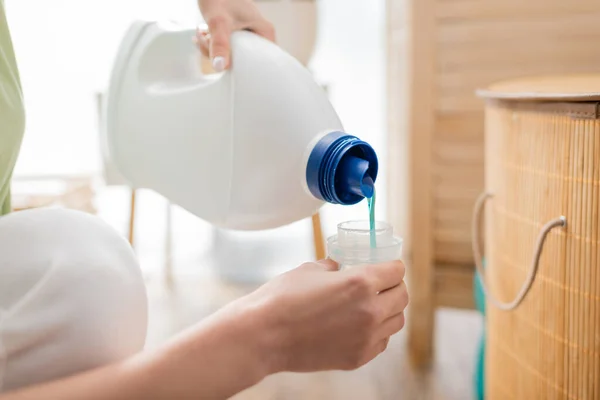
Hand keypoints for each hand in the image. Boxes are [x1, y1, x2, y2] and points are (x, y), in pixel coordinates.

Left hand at [196, 0, 275, 70]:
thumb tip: (220, 67)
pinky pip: (226, 46)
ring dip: (212, 49)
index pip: (263, 62)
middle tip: (207, 41)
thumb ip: (220, 45)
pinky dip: (212, 43)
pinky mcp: (237, 33)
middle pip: (243, 60)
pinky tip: (202, 33)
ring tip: (202, 34)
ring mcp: (248, 34)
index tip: (225, 60)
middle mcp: (260, 35)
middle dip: (222, 56)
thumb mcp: (218, 22)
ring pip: (232, 54)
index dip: (244, 67)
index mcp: (265, 33)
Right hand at [250, 259, 408, 372]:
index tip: (387, 266)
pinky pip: (381, 342)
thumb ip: (332, 266)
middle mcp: (370, 311)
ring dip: (389, 310)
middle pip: (402, 296)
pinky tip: (361, 325)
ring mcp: (365, 338)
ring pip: (396, 321)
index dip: (392, 265)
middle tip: (382, 284)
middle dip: (395, 286)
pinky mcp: (357, 358)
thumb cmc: (283, 298)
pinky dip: (378, 332)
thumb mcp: (309, 270)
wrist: (264, 336)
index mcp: (360, 282)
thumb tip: (338, 266)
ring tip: (373, 305)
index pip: (396, 271)